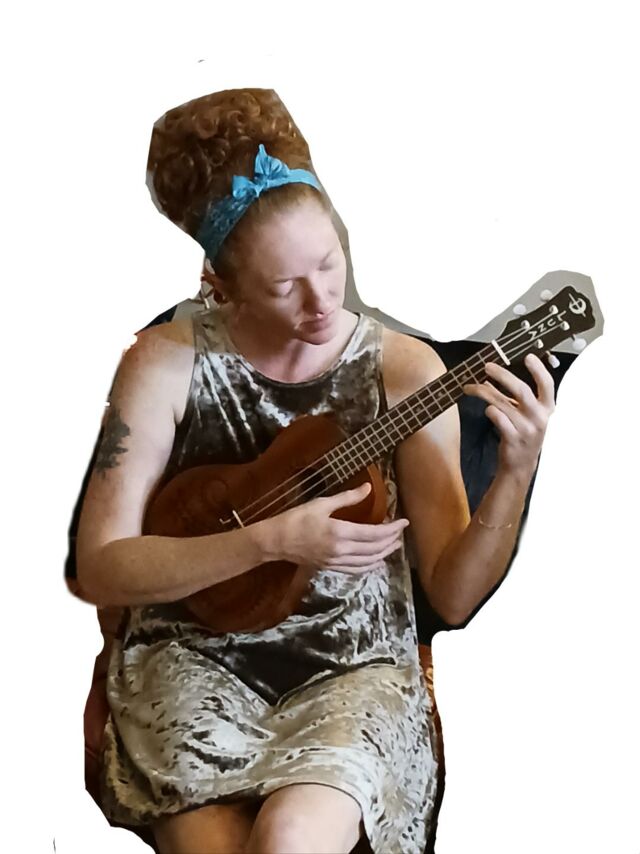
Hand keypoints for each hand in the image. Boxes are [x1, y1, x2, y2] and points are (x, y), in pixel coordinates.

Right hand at [254, 482, 409, 573]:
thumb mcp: (322, 503)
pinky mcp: (330, 567)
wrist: (276, 541)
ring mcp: (336, 561)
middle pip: (374, 548)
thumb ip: (347, 497)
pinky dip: (369, 566)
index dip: (392, 528)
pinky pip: (356, 570)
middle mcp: (341, 550)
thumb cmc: (297, 518)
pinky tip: (376, 562)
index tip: (404, 522)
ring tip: (394, 546)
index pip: (374, 533)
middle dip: (391, 541)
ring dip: (384, 554)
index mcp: (340, 532)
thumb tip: (368, 487)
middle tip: (401, 533)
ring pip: (367, 561)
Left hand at [463, 352, 554, 479]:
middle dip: (503, 375)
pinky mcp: (513, 439)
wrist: (521, 465)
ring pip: (502, 403)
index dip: (539, 370)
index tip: (528, 356)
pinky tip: (487, 410)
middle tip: (487, 366)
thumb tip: (492, 376)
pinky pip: (497, 418)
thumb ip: (513, 396)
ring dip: (484, 392)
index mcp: (547, 409)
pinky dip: (489, 411)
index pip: (548, 385)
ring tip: (470, 387)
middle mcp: (540, 418)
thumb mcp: (525, 414)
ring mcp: (527, 429)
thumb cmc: (523, 434)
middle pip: (522, 390)